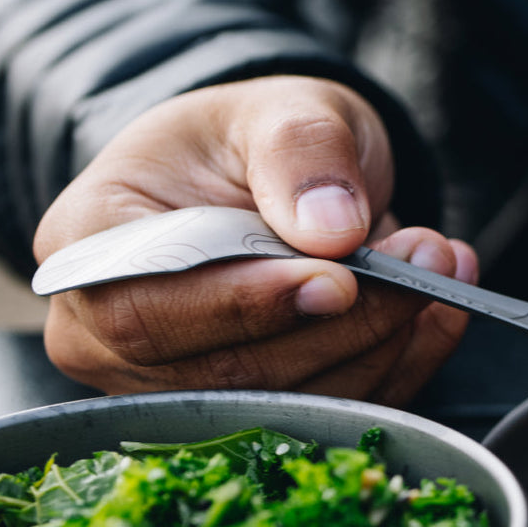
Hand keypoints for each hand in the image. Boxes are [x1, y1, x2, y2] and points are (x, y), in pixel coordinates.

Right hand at [33, 76, 476, 405]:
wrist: (264, 186)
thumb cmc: (247, 145)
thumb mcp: (276, 111)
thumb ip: (299, 152)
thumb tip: (333, 229)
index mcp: (88, 248)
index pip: (146, 307)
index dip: (244, 305)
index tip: (337, 280)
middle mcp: (113, 338)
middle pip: (226, 373)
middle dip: (344, 324)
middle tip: (427, 260)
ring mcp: (179, 388)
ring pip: (288, 406)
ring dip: (384, 343)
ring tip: (439, 268)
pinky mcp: (248, 416)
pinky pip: (329, 415)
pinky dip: (399, 367)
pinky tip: (437, 314)